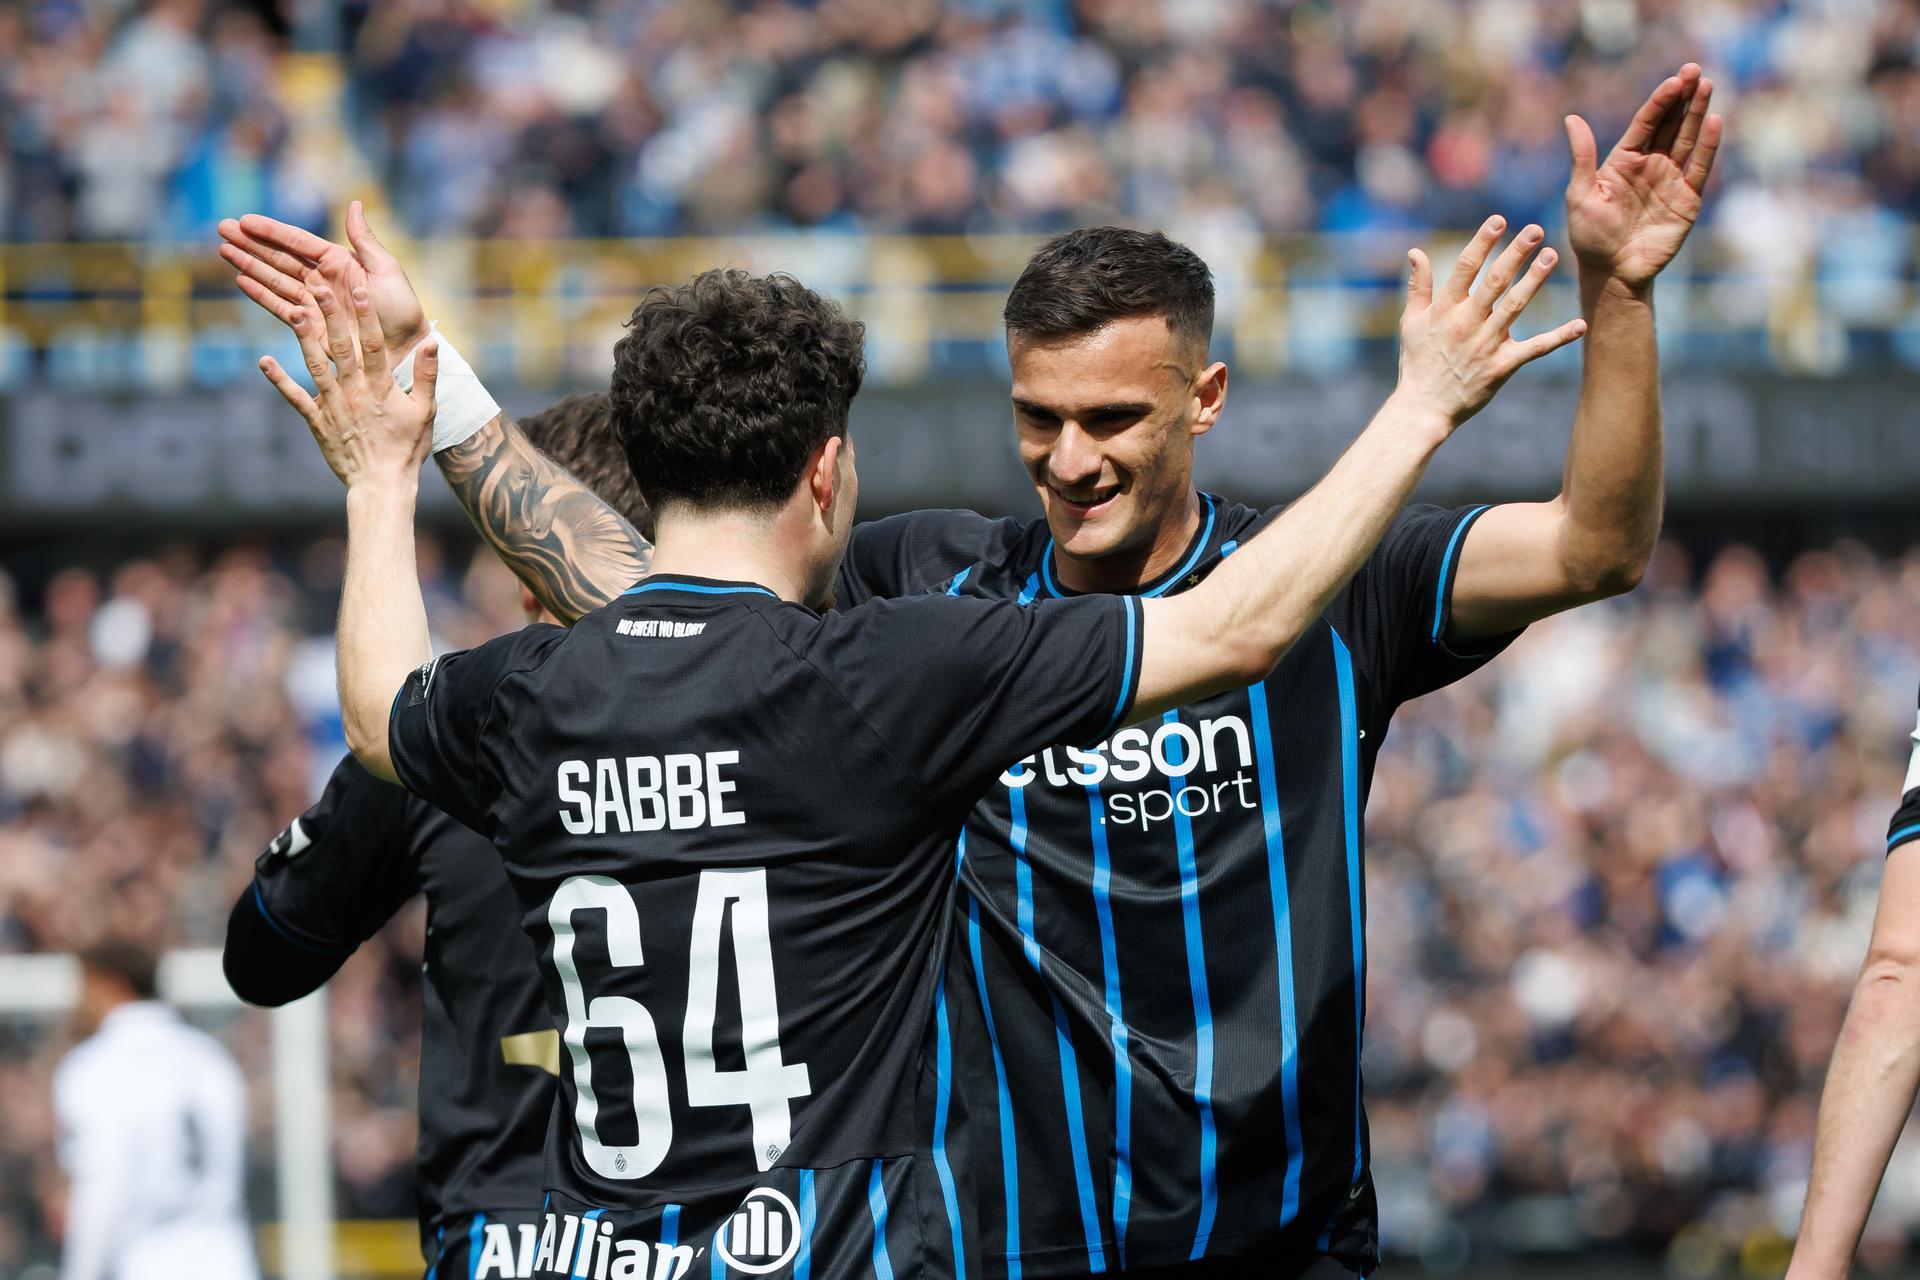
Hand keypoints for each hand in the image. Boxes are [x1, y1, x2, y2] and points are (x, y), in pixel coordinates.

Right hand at [219, 200, 429, 357]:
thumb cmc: (402, 311)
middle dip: (250, 243)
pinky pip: (280, 306)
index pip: (298, 241)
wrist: (404, 351)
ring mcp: (314, 303)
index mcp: (340, 262)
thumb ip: (364, 240)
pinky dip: (261, 294)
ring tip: (223, 251)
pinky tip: (241, 281)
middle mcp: (323, 279)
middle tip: (221, 228)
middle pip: (280, 257)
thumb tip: (354, 204)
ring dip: (249, 265)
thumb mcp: (386, 271)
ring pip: (275, 279)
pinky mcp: (310, 326)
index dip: (271, 231)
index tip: (245, 220)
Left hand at [256, 250, 437, 490]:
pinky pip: (295, 398)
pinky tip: (263, 361)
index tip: (360, 289)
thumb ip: (426, 376)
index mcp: (382, 387)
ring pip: (315, 365)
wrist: (381, 484)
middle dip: (330, 315)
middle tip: (319, 286)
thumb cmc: (406, 448)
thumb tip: (431, 342)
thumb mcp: (426, 411)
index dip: (367, 315)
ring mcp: (333, 406)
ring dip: (303, 338)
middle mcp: (355, 391)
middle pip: (341, 347)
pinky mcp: (317, 421)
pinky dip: (279, 380)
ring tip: (292, 311)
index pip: (375, 344)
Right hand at [1398, 216, 1587, 428]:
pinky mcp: (1502, 366)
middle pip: (1494, 282)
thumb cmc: (1417, 363)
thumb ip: (1418, 286)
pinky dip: (1558, 338)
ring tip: (1552, 256)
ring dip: (1535, 281)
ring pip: (1514, 307)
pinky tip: (1579, 324)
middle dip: (1515, 254)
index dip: (1482, 242)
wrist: (1423, 408)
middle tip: (1536, 231)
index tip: (1499, 220)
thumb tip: (1416, 251)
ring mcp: (1485, 345)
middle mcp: (1466, 324)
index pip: (1465, 268)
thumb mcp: (1411, 322)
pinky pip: (1534, 349)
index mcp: (1444, 310)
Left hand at [1565, 63, 1722, 289]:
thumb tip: (1571, 118)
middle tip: (1696, 71)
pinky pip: (1700, 168)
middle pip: (1671, 124)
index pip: (1645, 123)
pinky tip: (1716, 122)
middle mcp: (1650, 164)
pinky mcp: (1687, 198)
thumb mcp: (1580, 195)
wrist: (1612, 272)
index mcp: (1624, 160)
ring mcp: (1671, 179)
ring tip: (1707, 86)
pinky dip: (1709, 147)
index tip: (1674, 80)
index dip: (1660, 101)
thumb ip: (1582, 158)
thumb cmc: (1590, 236)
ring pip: (1688, 139)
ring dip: (1699, 113)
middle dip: (1684, 98)